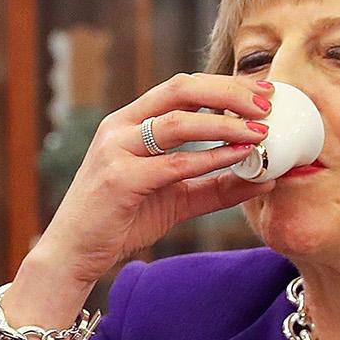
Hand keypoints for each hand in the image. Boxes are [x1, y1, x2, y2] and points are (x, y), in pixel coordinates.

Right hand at [31, 72, 277, 290]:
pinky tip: (239, 158)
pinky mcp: (119, 179)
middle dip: (229, 92)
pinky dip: (211, 158)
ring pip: (179, 122)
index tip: (264, 94)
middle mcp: (120, 127)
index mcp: (130, 122)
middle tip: (268, 103)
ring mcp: (116, 150)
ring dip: (225, 123)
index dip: (225, 86)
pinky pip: (174, 163)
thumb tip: (265, 178)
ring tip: (260, 131)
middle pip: (181, 89)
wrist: (72, 253)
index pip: (181, 87)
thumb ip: (214, 185)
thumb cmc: (119, 221)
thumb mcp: (174, 198)